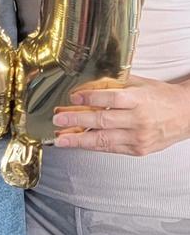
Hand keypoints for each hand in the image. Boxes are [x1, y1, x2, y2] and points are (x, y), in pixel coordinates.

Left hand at [52, 75, 189, 155]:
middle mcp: (138, 120)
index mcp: (139, 99)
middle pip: (103, 122)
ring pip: (104, 140)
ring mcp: (138, 138)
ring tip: (62, 138)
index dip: (90, 98)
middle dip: (77, 121)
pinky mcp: (138, 150)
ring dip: (80, 140)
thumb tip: (87, 87)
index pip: (110, 99)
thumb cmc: (161, 96)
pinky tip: (80, 143)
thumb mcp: (138, 83)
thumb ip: (114, 86)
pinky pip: (112, 149)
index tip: (73, 97)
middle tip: (58, 119)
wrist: (186, 115)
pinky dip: (94, 146)